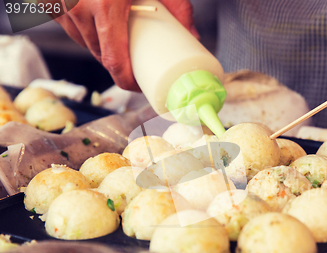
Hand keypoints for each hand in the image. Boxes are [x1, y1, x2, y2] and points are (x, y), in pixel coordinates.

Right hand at [54, 0, 196, 90]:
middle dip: (118, 64)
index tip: (138, 84)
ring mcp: (59, 4)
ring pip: (83, 42)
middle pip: (99, 55)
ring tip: (119, 40)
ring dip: (100, 47)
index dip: (127, 80)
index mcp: (104, 6)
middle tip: (136, 62)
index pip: (113, 62)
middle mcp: (77, 7)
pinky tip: (96, 23)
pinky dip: (83, 30)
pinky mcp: (48, 1)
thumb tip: (192, 36)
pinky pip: (68, 27)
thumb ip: (178, 6)